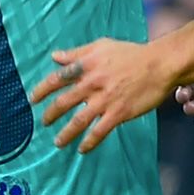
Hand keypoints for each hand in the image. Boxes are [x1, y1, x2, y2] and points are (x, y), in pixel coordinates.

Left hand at [30, 39, 177, 152]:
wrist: (160, 64)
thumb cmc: (132, 53)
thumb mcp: (102, 46)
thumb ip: (77, 53)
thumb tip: (54, 56)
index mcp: (87, 66)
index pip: (57, 79)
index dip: (42, 90)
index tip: (33, 99)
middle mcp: (92, 84)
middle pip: (63, 102)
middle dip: (50, 115)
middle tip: (44, 122)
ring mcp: (105, 100)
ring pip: (78, 120)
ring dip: (65, 133)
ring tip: (58, 142)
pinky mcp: (119, 113)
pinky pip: (99, 131)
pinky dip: (89, 142)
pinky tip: (82, 149)